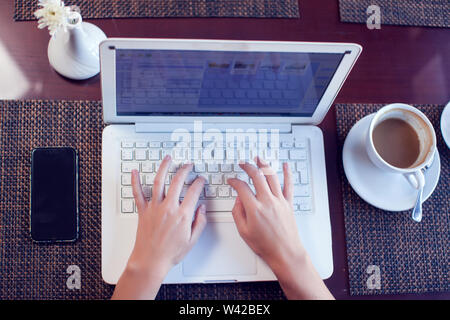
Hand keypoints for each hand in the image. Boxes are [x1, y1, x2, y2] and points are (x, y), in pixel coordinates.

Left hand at [112, 155, 206, 298]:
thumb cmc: (170, 253)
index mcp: (182, 215)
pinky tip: (134, 172)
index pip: (193, 192)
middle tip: (188, 165)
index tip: (200, 180)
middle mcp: (168, 208)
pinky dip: (135, 181)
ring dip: (164, 168)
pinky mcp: (143, 211)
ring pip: (159, 182)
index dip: (199, 183)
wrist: (150, 261)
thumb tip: (203, 209)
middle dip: (184, 170)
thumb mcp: (192, 240)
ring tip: (168, 159)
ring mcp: (154, 208)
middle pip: (177, 182)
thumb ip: (200, 222)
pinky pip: (138, 193)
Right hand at [227, 157, 333, 299]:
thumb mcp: (244, 231)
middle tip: (243, 164)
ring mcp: (279, 201)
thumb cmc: (265, 245)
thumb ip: (238, 213)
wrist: (285, 253)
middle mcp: (267, 202)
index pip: (242, 187)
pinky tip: (285, 166)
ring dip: (264, 165)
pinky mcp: (288, 204)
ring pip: (272, 177)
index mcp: (254, 209)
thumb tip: (238, 200)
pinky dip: (287, 174)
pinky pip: (289, 185)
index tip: (231, 181)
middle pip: (257, 176)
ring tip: (259, 158)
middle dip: (248, 167)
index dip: (234, 181)